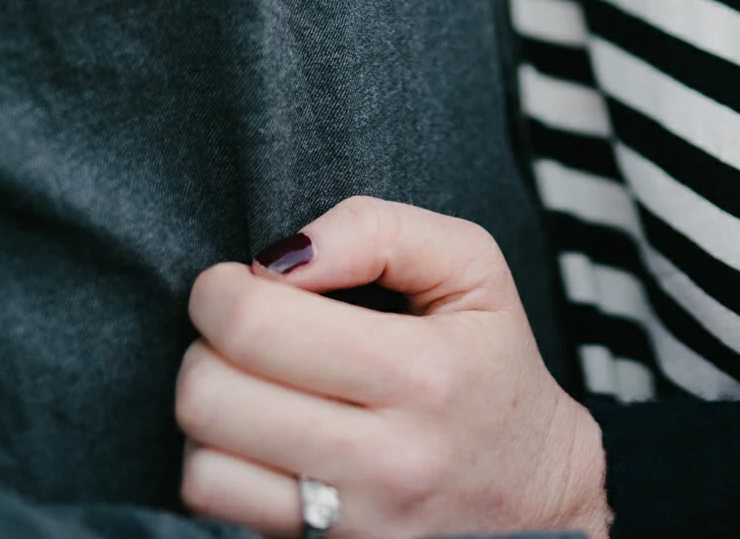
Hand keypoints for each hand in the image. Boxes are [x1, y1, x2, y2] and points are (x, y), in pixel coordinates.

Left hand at [177, 196, 608, 537]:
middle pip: (212, 396)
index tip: (240, 281)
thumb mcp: (471, 265)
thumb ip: (378, 230)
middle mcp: (385, 462)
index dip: (221, 290)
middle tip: (238, 329)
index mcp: (423, 373)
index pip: (257, 326)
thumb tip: (282, 256)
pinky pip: (220, 513)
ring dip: (207, 413)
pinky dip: (220, 467)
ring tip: (246, 384)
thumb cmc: (491, 363)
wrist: (536, 497)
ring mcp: (352, 526)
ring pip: (202, 465)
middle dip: (204, 344)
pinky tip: (257, 439)